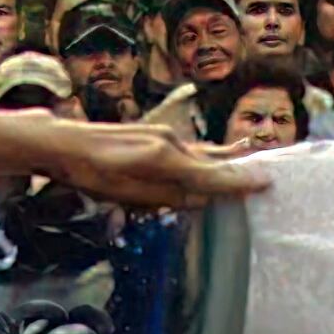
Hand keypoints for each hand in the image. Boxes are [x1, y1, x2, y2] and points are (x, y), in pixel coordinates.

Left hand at [36, 119, 262, 211]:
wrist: (65, 144)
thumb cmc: (92, 174)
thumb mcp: (129, 194)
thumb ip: (168, 196)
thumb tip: (201, 199)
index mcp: (164, 159)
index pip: (210, 175)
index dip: (238, 182)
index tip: (266, 183)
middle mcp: (170, 142)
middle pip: (212, 161)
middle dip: (238, 170)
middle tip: (268, 177)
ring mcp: (163, 135)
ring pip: (203, 152)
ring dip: (226, 161)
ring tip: (253, 163)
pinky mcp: (156, 134)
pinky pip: (190, 148)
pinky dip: (208, 155)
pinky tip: (221, 154)